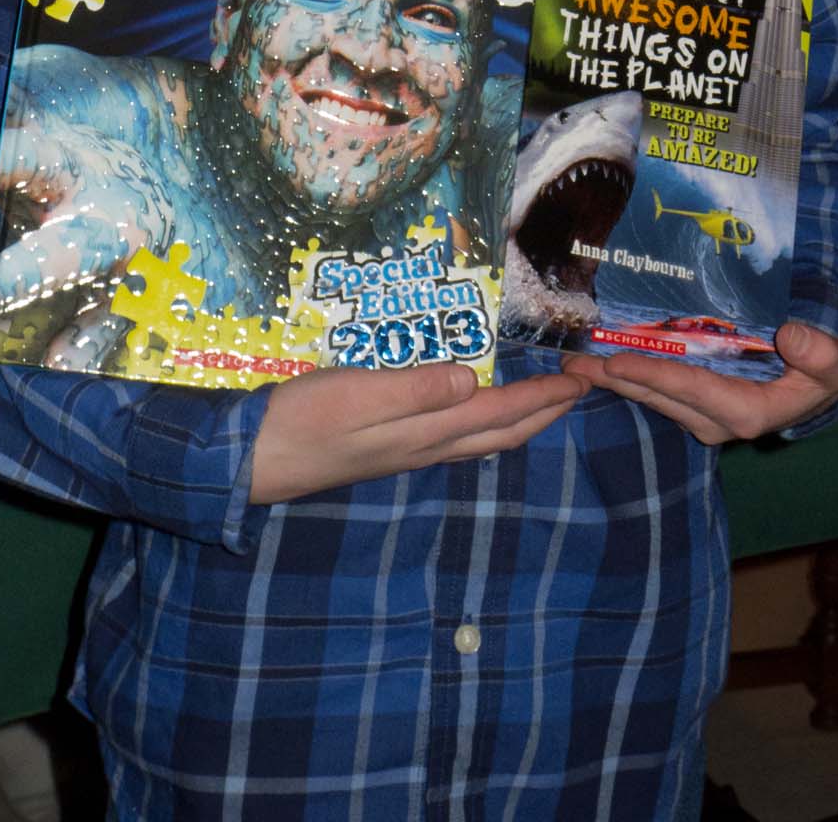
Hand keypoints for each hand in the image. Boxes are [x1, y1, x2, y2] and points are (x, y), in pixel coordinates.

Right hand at [250, 362, 590, 501]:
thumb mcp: (356, 395)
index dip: (544, 396)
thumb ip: (414, 388)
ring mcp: (410, 451)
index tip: (582, 378)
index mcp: (426, 431)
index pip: (499, 412)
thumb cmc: (302, 420)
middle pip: (502, 432)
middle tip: (580, 387)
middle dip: (546, 412)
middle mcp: (427, 446)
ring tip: (545, 397)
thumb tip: (473, 380)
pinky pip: (458, 436)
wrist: (255, 459)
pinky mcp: (391, 447)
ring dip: (521, 418)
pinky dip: (486, 420)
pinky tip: (478, 407)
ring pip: (483, 438)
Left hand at [561, 321, 837, 446]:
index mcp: (748, 411)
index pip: (692, 390)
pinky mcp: (695, 400)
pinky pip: (656, 387)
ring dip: (612, 379)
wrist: (823, 375)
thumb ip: (822, 354)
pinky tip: (597, 360)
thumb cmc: (828, 366)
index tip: (617, 362)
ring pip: (650, 394)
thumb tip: (792, 337)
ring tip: (572, 363)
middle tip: (570, 364)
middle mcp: (718, 419)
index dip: (654, 375)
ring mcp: (703, 412)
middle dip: (614, 379)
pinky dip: (627, 373)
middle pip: (658, 395)